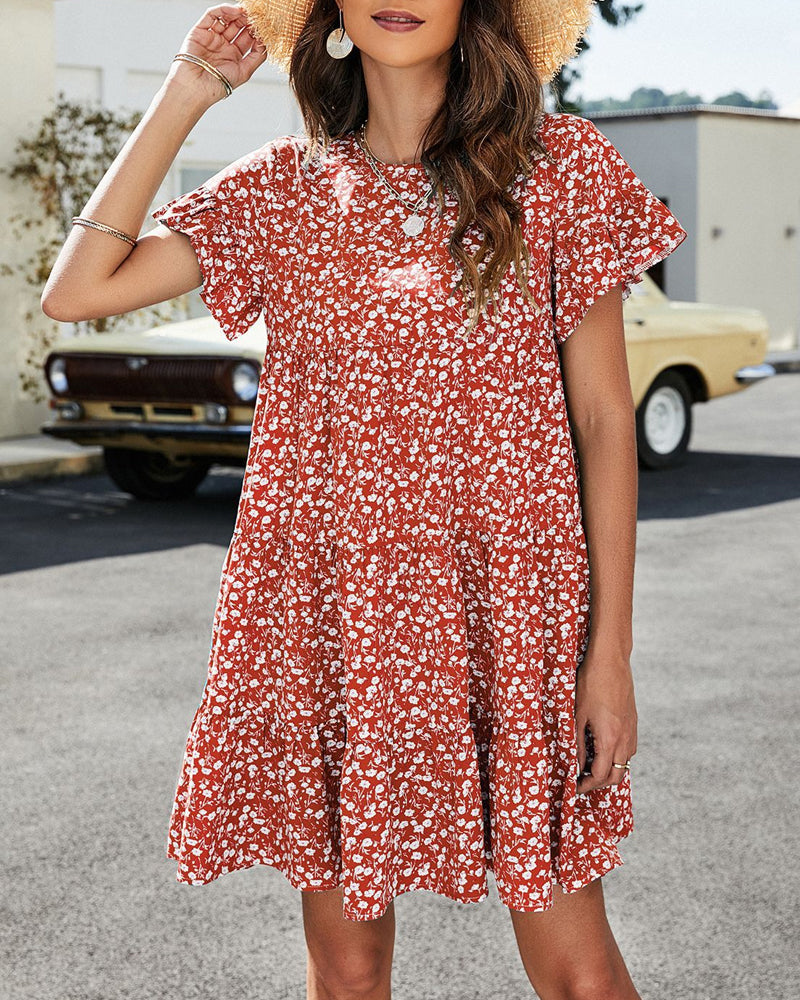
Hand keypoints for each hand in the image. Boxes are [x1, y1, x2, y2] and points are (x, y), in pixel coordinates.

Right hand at [169, 4, 267, 103]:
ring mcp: (212, 37)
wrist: (196, 88)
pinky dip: (223, 10)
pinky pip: (211, 15)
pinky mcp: (200, 31)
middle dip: (247, 20)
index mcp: (234, 55)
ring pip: (226, 19)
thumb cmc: (218, 84)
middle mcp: (223, 45)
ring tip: (247, 12)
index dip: (255, 31)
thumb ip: (257, 56)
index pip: (247, 38)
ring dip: (237, 13)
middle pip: (238, 26)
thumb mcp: (244, 72)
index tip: (264, 26)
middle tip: (256, 15)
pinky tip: (235, 11)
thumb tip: (265, 41)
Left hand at [574, 646, 637, 793]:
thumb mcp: (577, 715)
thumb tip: (575, 766)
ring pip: (625, 764)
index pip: (600, 776)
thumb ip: (577, 744)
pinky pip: (628, 750)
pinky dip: (616, 758)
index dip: (585, 786)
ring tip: (589, 766)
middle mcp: (625, 740)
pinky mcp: (633, 723)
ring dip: (608, 771)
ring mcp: (632, 731)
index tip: (574, 787)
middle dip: (598, 784)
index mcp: (610, 740)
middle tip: (581, 781)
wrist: (611, 661)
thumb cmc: (591, 684)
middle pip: (616, 776)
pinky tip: (601, 749)